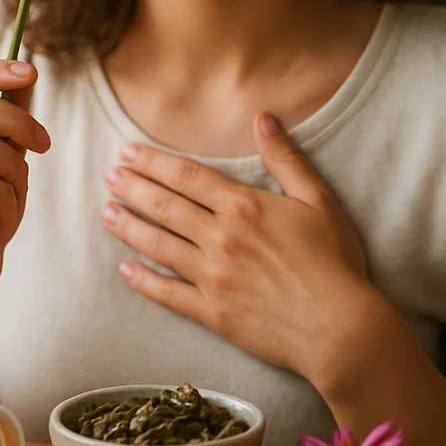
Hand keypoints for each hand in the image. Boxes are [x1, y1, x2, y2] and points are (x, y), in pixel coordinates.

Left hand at [100, 112, 372, 378]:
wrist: (338, 327)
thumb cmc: (334, 262)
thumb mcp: (318, 200)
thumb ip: (286, 158)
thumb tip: (263, 118)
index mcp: (244, 206)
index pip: (187, 176)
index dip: (154, 162)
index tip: (128, 152)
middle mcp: (221, 238)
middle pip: (165, 206)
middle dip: (133, 187)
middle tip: (108, 175)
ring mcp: (213, 277)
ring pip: (159, 245)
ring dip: (129, 226)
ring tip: (106, 211)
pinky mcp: (212, 312)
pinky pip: (168, 294)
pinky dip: (144, 281)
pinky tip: (125, 270)